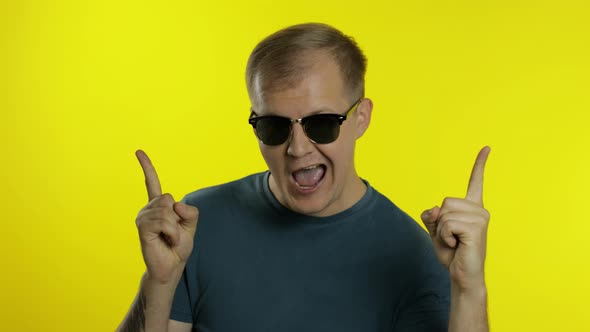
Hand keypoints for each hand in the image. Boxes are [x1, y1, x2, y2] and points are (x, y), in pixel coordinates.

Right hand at [134, 150, 198, 283]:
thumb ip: (190, 211)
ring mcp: (143, 217)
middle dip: (178, 217)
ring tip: (169, 238)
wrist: (171, 265)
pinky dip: (171, 232)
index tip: (138, 151)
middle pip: (169, 198)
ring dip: (175, 228)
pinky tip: (166, 240)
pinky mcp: (142, 228)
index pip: (152, 182)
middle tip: (174, 232)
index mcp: (159, 206)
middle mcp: (148, 208)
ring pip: (167, 211)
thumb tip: (175, 205)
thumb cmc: (179, 246)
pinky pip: (164, 221)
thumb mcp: (191, 225)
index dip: (146, 167)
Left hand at [420, 146, 490, 290]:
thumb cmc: (452, 253)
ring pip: (444, 214)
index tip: (487, 147)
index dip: (480, 164)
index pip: (475, 182)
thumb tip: (435, 209)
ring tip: (454, 242)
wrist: (462, 274)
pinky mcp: (476, 227)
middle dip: (439, 222)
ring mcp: (480, 218)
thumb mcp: (435, 231)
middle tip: (451, 238)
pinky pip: (446, 224)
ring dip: (441, 231)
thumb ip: (431, 216)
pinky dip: (444, 236)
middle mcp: (480, 210)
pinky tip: (457, 245)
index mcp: (472, 208)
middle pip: (445, 202)